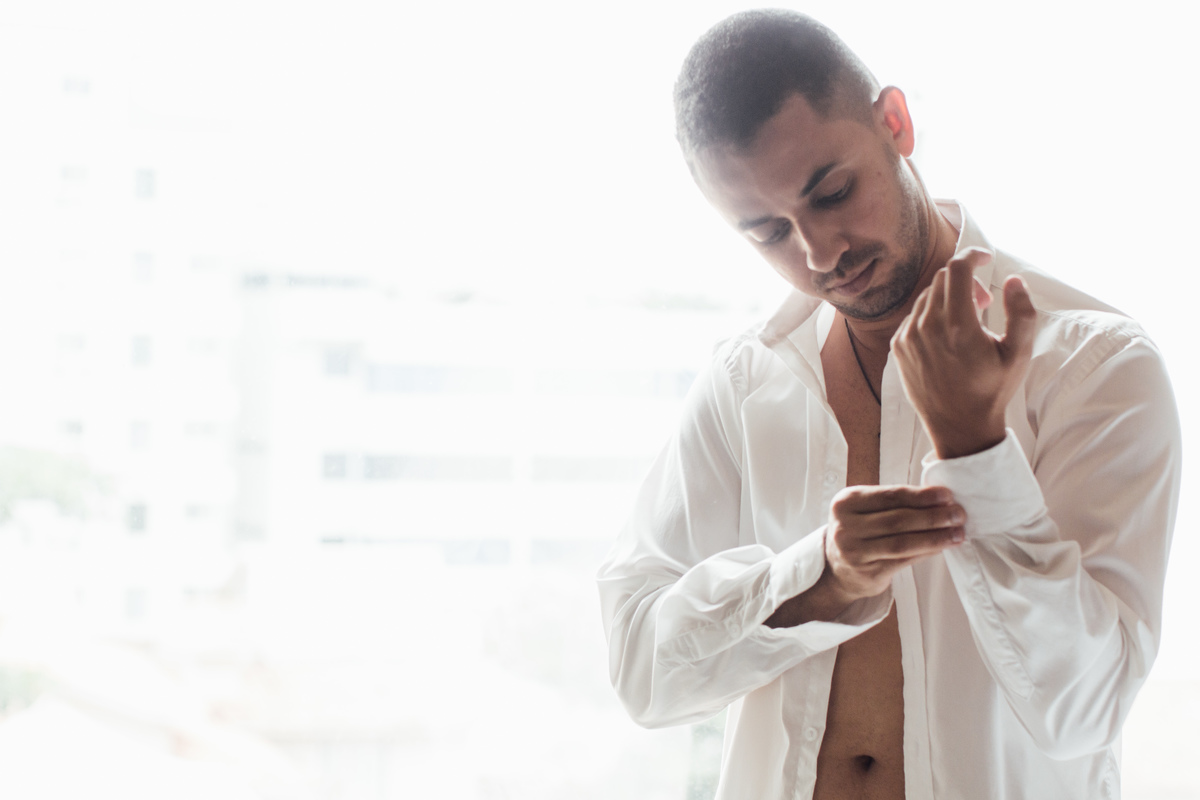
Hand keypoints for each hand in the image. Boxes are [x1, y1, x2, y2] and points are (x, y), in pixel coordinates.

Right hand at [765, 485, 963, 625]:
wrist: (837, 568)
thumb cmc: (860, 531)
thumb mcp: (865, 509)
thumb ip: (894, 502)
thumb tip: (940, 499)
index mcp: (846, 502)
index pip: (890, 496)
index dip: (921, 496)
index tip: (947, 495)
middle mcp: (846, 526)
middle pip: (898, 519)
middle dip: (933, 516)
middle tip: (958, 514)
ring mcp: (854, 552)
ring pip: (902, 542)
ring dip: (934, 537)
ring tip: (957, 532)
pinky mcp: (867, 573)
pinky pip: (903, 561)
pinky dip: (926, 552)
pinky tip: (942, 546)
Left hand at [891, 247, 1037, 458]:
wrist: (959, 427)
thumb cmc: (992, 390)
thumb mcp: (1018, 353)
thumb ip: (1021, 312)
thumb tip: (1014, 279)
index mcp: (958, 326)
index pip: (957, 269)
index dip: (973, 255)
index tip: (986, 258)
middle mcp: (927, 328)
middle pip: (942, 279)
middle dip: (966, 280)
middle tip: (984, 302)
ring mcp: (908, 337)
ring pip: (927, 296)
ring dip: (949, 298)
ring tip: (968, 321)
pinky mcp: (898, 346)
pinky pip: (913, 315)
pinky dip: (932, 314)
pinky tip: (947, 336)